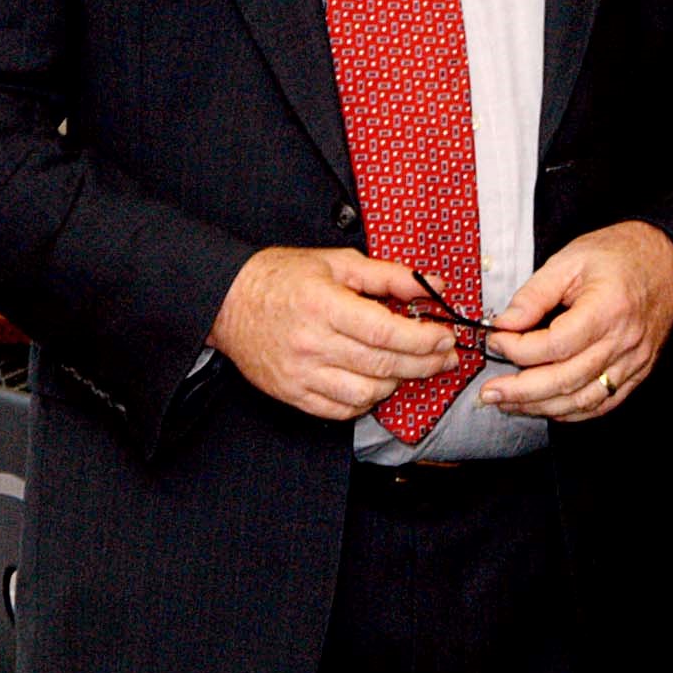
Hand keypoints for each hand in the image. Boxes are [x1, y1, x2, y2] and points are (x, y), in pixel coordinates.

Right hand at [208, 247, 458, 420]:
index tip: (444, 337)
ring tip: (407, 368)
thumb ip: (388, 275)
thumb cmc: (282, 277)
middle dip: (423, 364)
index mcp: (323, 304)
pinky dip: (366, 402)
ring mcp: (300, 373)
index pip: (385, 331)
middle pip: (382, 365)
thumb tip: (432, 285)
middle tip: (444, 357)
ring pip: (366, 394)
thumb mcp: (337, 262)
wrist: (228, 301)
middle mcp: (312, 343)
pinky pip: (341, 410)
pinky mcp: (292, 393)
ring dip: (396, 384)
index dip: (422, 339)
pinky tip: (376, 384)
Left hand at [480, 220, 672, 419]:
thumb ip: (534, 294)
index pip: (555, 345)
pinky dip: (572, 412)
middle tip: (490, 392)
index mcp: (607, 309)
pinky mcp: (638, 372)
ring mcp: (633, 361)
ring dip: (541, 406)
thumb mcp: (570, 260)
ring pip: (582, 399)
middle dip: (521, 390)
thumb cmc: (619, 255)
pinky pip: (603, 403)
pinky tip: (547, 406)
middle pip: (566, 380)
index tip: (497, 341)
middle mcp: (623, 342)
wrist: (664, 259)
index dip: (519, 349)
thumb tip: (505, 323)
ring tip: (510, 403)